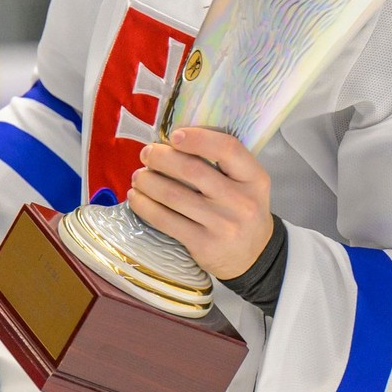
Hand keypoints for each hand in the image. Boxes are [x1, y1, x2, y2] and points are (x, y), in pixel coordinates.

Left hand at [127, 127, 272, 280]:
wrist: (254, 255)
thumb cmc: (241, 209)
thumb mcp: (246, 182)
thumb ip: (221, 162)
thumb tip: (173, 141)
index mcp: (254, 178)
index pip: (228, 148)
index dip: (197, 138)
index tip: (174, 135)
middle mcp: (241, 201)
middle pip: (193, 170)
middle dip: (161, 158)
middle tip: (146, 154)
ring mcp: (222, 225)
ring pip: (174, 195)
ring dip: (148, 182)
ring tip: (139, 176)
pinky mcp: (203, 245)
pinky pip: (166, 221)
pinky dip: (145, 206)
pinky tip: (136, 197)